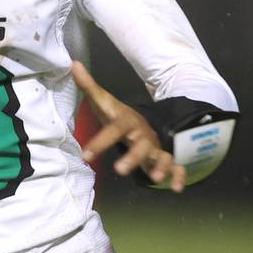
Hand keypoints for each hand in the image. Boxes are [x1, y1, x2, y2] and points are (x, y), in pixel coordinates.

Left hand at [72, 61, 185, 192]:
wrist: (140, 123)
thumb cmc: (116, 116)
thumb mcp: (103, 102)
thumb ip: (88, 86)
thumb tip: (73, 64)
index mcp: (126, 122)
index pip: (114, 130)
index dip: (101, 142)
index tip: (86, 155)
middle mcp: (143, 134)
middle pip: (142, 145)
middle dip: (133, 157)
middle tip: (119, 170)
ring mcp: (155, 146)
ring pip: (162, 156)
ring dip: (160, 167)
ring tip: (155, 179)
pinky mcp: (164, 158)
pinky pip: (176, 166)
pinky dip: (179, 176)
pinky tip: (177, 188)